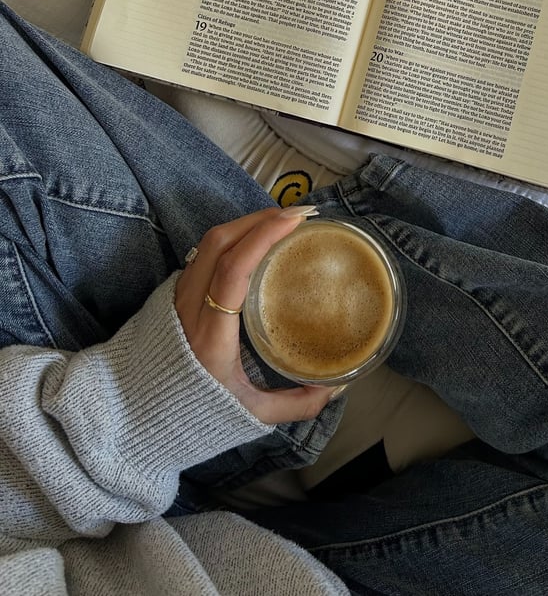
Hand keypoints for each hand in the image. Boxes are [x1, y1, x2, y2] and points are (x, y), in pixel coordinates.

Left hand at [175, 207, 334, 423]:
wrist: (132, 415)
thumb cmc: (192, 413)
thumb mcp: (249, 414)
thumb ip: (295, 404)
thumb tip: (334, 388)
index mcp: (210, 334)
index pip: (232, 269)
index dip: (263, 237)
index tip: (294, 220)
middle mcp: (189, 307)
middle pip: (218, 243)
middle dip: (260, 218)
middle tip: (299, 215)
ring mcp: (178, 296)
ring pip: (208, 242)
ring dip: (246, 223)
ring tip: (281, 221)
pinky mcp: (175, 293)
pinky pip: (203, 253)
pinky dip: (233, 237)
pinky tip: (255, 240)